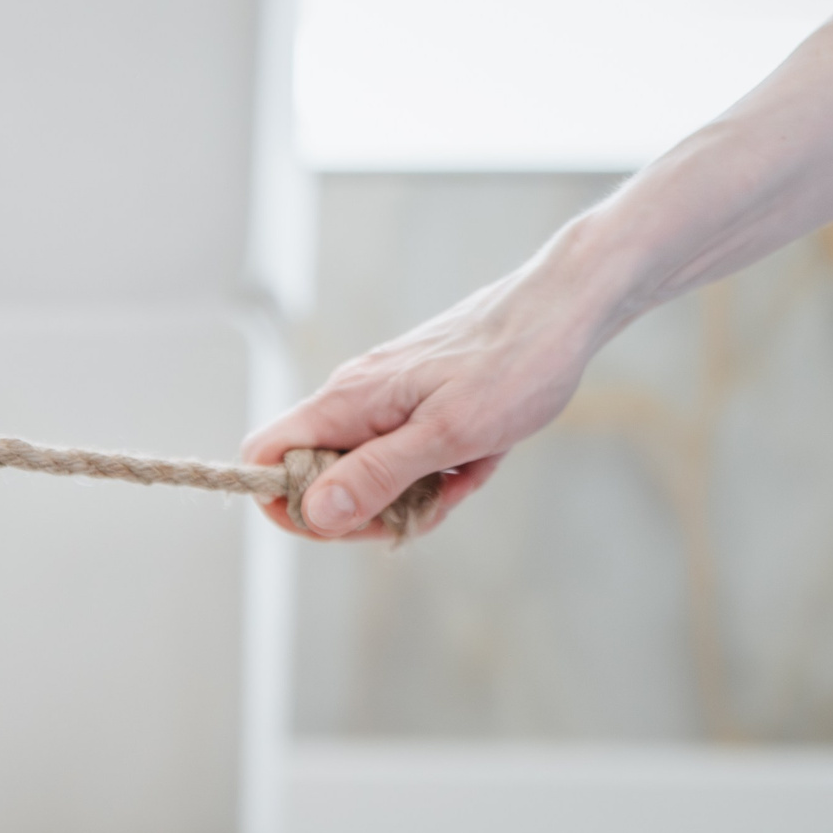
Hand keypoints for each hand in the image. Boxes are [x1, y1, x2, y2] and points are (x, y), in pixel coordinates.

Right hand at [243, 263, 602, 539]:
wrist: (567, 307)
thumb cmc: (515, 364)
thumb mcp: (449, 435)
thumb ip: (376, 475)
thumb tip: (313, 513)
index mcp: (346, 402)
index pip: (265, 456)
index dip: (284, 503)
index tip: (342, 524)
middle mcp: (353, 399)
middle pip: (316, 476)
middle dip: (364, 510)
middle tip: (420, 511)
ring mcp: (384, 401)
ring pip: (367, 471)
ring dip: (411, 494)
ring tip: (464, 478)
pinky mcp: (415, 403)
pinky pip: (405, 456)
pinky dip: (438, 472)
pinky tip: (478, 462)